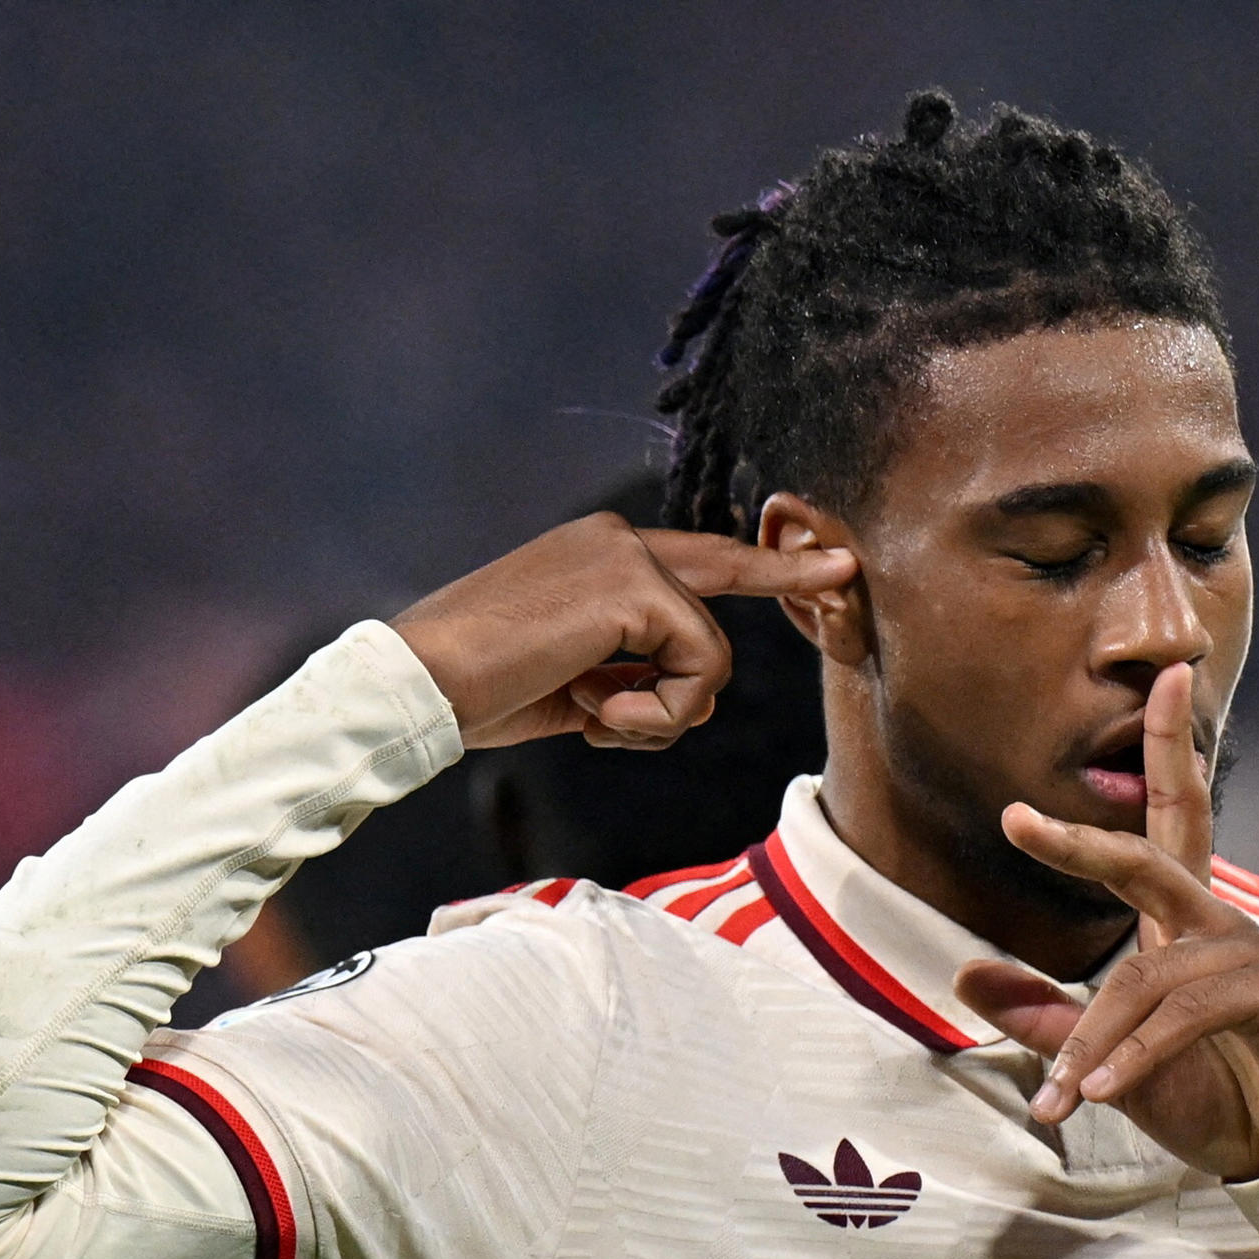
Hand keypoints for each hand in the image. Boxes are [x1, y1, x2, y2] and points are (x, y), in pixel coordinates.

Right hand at [392, 514, 856, 749]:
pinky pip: (698, 670)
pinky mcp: (633, 589)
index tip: (831, 562)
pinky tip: (599, 716)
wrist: (420, 684)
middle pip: (726, 578)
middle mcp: (617, 540)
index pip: (699, 559)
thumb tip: (683, 696)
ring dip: (665, 713)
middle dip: (780, 589)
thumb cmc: (481, 692)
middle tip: (838, 583)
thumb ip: (628, 676)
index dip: (765, 565)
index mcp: (598, 554)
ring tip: (598, 719)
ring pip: (710, 654)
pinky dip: (658, 714)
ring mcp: (626, 558)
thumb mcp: (571, 683)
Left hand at [951, 664, 1258, 1180]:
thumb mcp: (1111, 1063)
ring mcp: (1254, 956)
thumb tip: (964, 971)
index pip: (1174, 819)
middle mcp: (1219, 924)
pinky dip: (1137, 1057)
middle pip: (1155, 856)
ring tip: (1058, 1099)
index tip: (1161, 679)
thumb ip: (1046, 1020)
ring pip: (1148, 977)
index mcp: (1185, 924)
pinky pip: (1187, 1016)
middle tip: (1018, 820)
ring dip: (1094, 1041)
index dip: (1167, 749)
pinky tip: (1104, 1093)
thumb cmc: (1216, 1094)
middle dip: (1084, 840)